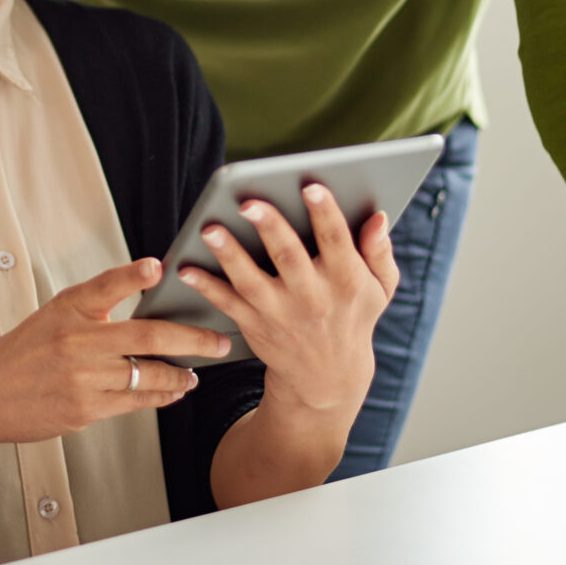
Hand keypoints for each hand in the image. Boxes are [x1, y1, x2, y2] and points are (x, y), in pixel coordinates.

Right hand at [0, 258, 228, 451]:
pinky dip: (161, 395)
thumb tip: (147, 301)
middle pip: (148, 335)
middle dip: (193, 339)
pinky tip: (174, 391)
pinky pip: (136, 401)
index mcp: (69, 309)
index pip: (106, 285)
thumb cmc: (23, 353)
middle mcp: (78, 341)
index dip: (134, 274)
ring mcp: (83, 377)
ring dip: (181, 374)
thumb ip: (96, 307)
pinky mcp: (85, 409)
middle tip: (219, 340)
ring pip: (149, 373)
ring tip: (196, 372)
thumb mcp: (53, 317)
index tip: (159, 267)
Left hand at [177, 183, 397, 418]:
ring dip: (229, 254)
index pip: (336, 241)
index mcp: (346, 280)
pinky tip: (186, 268)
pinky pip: (226, 303)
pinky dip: (205, 286)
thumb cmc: (352, 317)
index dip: (325, 213)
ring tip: (210, 228)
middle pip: (288, 257)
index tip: (311, 187)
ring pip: (251, 280)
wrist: (327, 377)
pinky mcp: (255, 324)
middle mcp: (312, 296)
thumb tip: (378, 218)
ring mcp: (280, 313)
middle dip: (269, 227)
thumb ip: (379, 252)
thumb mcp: (379, 289)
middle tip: (248, 202)